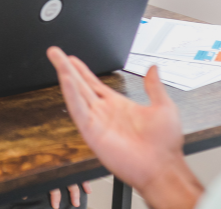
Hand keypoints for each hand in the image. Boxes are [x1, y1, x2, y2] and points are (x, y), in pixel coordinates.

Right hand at [46, 47, 202, 208]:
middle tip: (54, 52)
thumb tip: (153, 69)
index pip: (94, 83)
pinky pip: (78, 111)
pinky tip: (66, 80)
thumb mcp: (163, 107)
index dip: (82, 70)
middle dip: (66, 67)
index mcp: (118, 105)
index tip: (71, 58)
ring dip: (65, 75)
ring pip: (76, 94)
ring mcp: (97, 122)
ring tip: (57, 60)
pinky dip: (71, 95)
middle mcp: (104, 112)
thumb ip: (154, 87)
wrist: (163, 168)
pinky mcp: (93, 133)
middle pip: (80, 85)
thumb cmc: (165, 145)